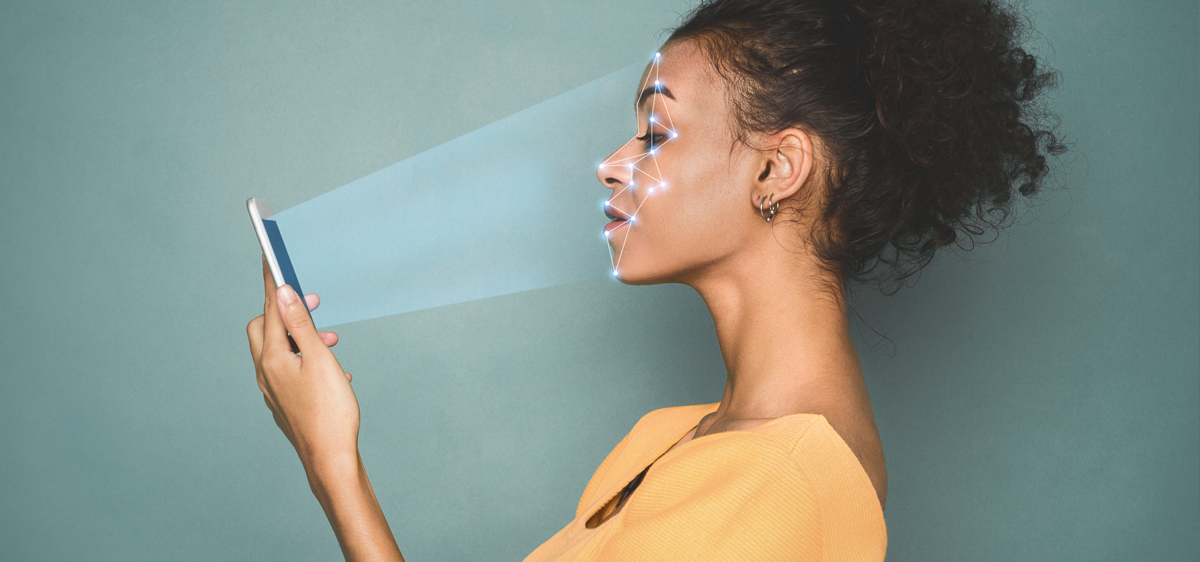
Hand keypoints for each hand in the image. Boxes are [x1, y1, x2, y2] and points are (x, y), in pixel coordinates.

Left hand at [247, 257, 359, 466]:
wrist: (330, 460)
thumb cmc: (329, 412)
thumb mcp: (319, 359)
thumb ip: (300, 324)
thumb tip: (282, 293)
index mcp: (272, 358)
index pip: (269, 309)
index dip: (273, 283)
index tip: (271, 258)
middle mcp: (266, 373)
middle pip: (264, 329)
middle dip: (286, 312)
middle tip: (313, 304)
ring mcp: (273, 390)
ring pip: (279, 351)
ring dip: (301, 338)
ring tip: (330, 341)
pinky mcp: (284, 404)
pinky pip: (288, 371)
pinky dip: (306, 360)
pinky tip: (332, 371)